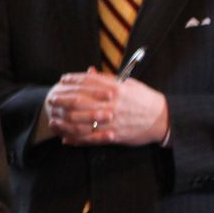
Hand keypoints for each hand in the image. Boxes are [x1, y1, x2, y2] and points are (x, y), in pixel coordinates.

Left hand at [45, 70, 168, 146]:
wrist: (163, 119)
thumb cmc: (145, 100)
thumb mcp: (130, 84)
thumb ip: (108, 80)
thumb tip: (90, 72)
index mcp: (116, 89)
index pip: (89, 82)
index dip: (73, 80)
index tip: (62, 80)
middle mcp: (111, 105)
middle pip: (80, 101)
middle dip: (63, 100)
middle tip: (51, 99)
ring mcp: (111, 121)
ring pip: (81, 123)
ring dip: (64, 123)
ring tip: (53, 121)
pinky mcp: (113, 136)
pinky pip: (91, 139)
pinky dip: (76, 140)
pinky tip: (65, 139)